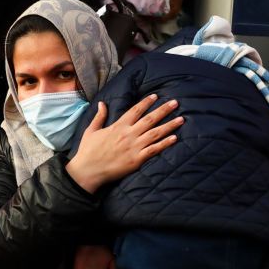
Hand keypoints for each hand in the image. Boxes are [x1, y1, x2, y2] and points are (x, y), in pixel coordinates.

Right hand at [66, 95, 182, 193]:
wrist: (88, 171)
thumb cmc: (88, 151)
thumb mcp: (91, 130)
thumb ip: (99, 116)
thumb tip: (102, 103)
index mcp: (118, 126)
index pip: (135, 110)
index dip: (146, 102)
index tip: (156, 96)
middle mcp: (128, 134)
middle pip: (150, 119)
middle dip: (164, 110)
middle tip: (175, 103)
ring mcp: (134, 147)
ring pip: (155, 133)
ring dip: (169, 125)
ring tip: (181, 119)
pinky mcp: (136, 160)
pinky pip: (154, 150)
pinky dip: (165, 143)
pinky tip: (174, 138)